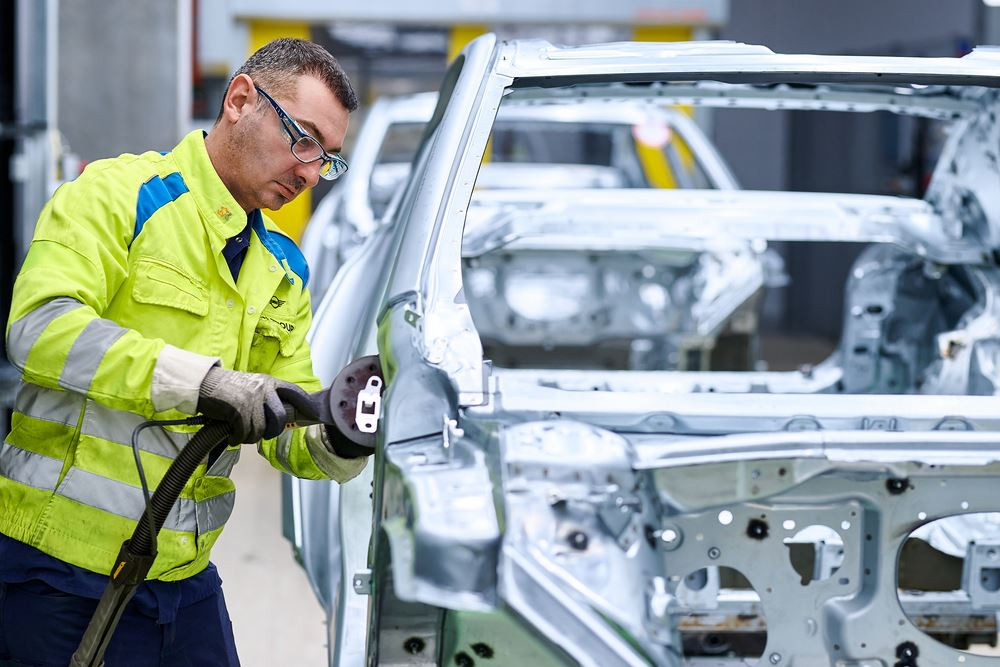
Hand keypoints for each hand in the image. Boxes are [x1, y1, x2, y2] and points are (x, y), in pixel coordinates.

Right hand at [196, 366, 310, 443]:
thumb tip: (280, 418)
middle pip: (280, 418)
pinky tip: (230, 434)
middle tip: (262, 434)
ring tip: (239, 432)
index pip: (294, 392)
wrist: (203, 383)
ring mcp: (251, 399)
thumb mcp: (252, 385)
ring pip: (260, 429)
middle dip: (272, 431)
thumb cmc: (227, 388)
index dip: (306, 404)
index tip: (314, 413)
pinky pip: (244, 433)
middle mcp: (263, 389)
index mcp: (269, 382)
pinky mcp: (238, 409)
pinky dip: (236, 438)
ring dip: (249, 436)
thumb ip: (267, 398)